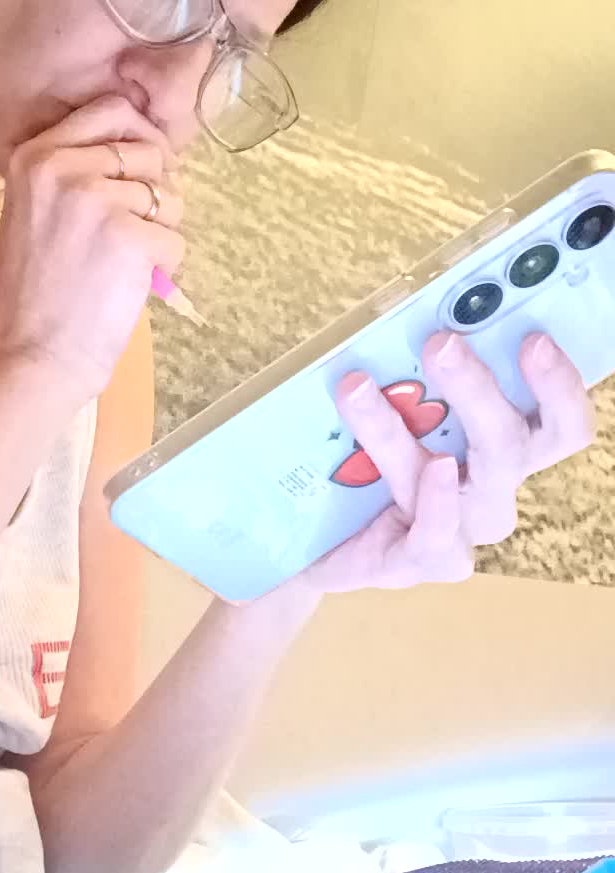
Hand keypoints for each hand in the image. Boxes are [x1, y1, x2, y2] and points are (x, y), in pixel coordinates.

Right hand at [0, 95, 183, 400]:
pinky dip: (164, 268)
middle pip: (150, 151)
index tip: (143, 174)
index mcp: (36, 154)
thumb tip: (151, 146)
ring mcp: (96, 199)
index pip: (113, 109)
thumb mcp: (37, 208)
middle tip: (133, 231)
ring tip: (124, 263)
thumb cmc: (39, 290)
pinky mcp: (129, 237)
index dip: (143, 138)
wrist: (31, 356)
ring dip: (162, 232)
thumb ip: (78, 168)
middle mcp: (62, 166)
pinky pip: (176, 240)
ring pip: (170, 196)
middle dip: (157, 192)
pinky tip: (131, 285)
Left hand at [304, 331, 594, 594]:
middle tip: (441, 344)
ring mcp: (462, 529)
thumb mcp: (393, 408)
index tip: (533, 338)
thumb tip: (407, 311)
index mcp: (503, 445)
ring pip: (458, 480)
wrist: (312, 539)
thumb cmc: (364, 462)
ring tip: (358, 388)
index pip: (560, 421)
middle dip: (480, 389)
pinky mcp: (421, 562)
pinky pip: (436, 536)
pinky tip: (428, 469)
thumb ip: (413, 368)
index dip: (559, 384)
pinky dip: (434, 500)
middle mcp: (492, 487)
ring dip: (404, 428)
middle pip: (515, 444)